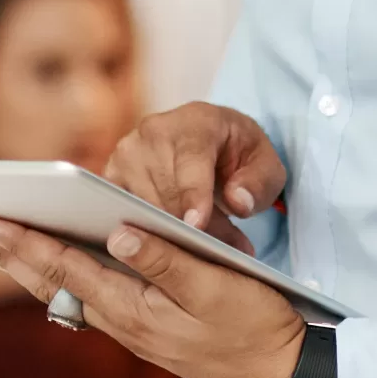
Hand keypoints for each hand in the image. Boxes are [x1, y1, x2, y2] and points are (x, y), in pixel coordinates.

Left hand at [0, 219, 302, 377]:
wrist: (284, 373)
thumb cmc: (256, 325)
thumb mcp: (217, 286)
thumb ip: (167, 259)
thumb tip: (119, 232)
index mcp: (136, 308)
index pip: (67, 268)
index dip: (25, 242)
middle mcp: (125, 321)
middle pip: (54, 282)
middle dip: (11, 254)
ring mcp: (133, 327)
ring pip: (68, 291)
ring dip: (29, 264)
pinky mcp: (147, 327)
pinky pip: (90, 296)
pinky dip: (62, 274)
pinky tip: (51, 263)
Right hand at [104, 102, 286, 252]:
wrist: (207, 140)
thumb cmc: (238, 155)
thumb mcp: (266, 165)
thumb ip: (259, 183)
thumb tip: (238, 203)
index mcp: (196, 121)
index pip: (191, 160)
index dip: (193, 194)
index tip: (196, 225)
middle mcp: (153, 131)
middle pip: (165, 190)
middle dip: (191, 229)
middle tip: (220, 256)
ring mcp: (126, 152)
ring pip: (141, 206)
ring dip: (170, 234)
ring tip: (201, 251)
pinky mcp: (110, 175)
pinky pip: (122, 213)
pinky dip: (144, 234)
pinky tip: (167, 248)